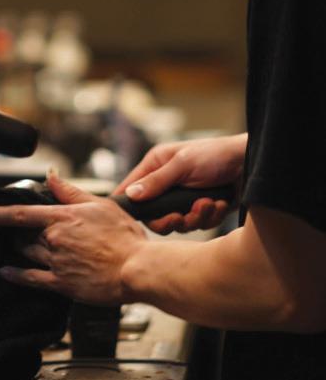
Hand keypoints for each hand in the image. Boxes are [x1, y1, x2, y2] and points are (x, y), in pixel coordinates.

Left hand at [0, 173, 145, 304]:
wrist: (137, 268)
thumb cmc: (124, 237)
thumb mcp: (100, 204)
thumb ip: (70, 192)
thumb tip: (52, 177)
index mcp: (62, 217)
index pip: (19, 213)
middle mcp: (54, 239)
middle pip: (22, 235)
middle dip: (15, 233)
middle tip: (14, 233)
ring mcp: (56, 262)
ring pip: (26, 253)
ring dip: (17, 249)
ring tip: (14, 247)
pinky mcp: (62, 284)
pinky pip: (30, 279)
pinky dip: (14, 275)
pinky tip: (5, 271)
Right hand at [113, 134, 245, 234]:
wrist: (249, 164)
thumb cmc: (215, 155)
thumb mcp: (183, 165)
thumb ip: (157, 181)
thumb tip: (130, 194)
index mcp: (156, 166)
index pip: (131, 188)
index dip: (130, 204)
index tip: (135, 218)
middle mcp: (167, 183)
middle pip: (154, 215)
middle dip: (171, 219)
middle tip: (179, 217)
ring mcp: (184, 198)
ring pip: (178, 223)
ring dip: (195, 216)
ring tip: (208, 203)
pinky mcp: (201, 209)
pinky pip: (198, 224)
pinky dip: (210, 216)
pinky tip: (219, 202)